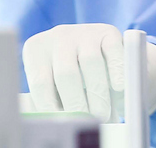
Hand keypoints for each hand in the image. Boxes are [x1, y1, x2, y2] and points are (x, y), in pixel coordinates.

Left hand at [23, 24, 155, 120]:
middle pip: (66, 73)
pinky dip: (117, 72)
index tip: (62, 125)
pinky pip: (113, 52)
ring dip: (98, 94)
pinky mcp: (108, 31)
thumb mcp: (53, 86)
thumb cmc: (70, 80)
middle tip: (86, 122)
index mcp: (36, 50)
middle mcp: (57, 36)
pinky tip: (119, 89)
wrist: (101, 55)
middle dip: (77, 103)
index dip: (52, 107)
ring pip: (91, 63)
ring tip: (103, 115)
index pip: (40, 83)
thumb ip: (47, 101)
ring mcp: (83, 31)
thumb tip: (49, 120)